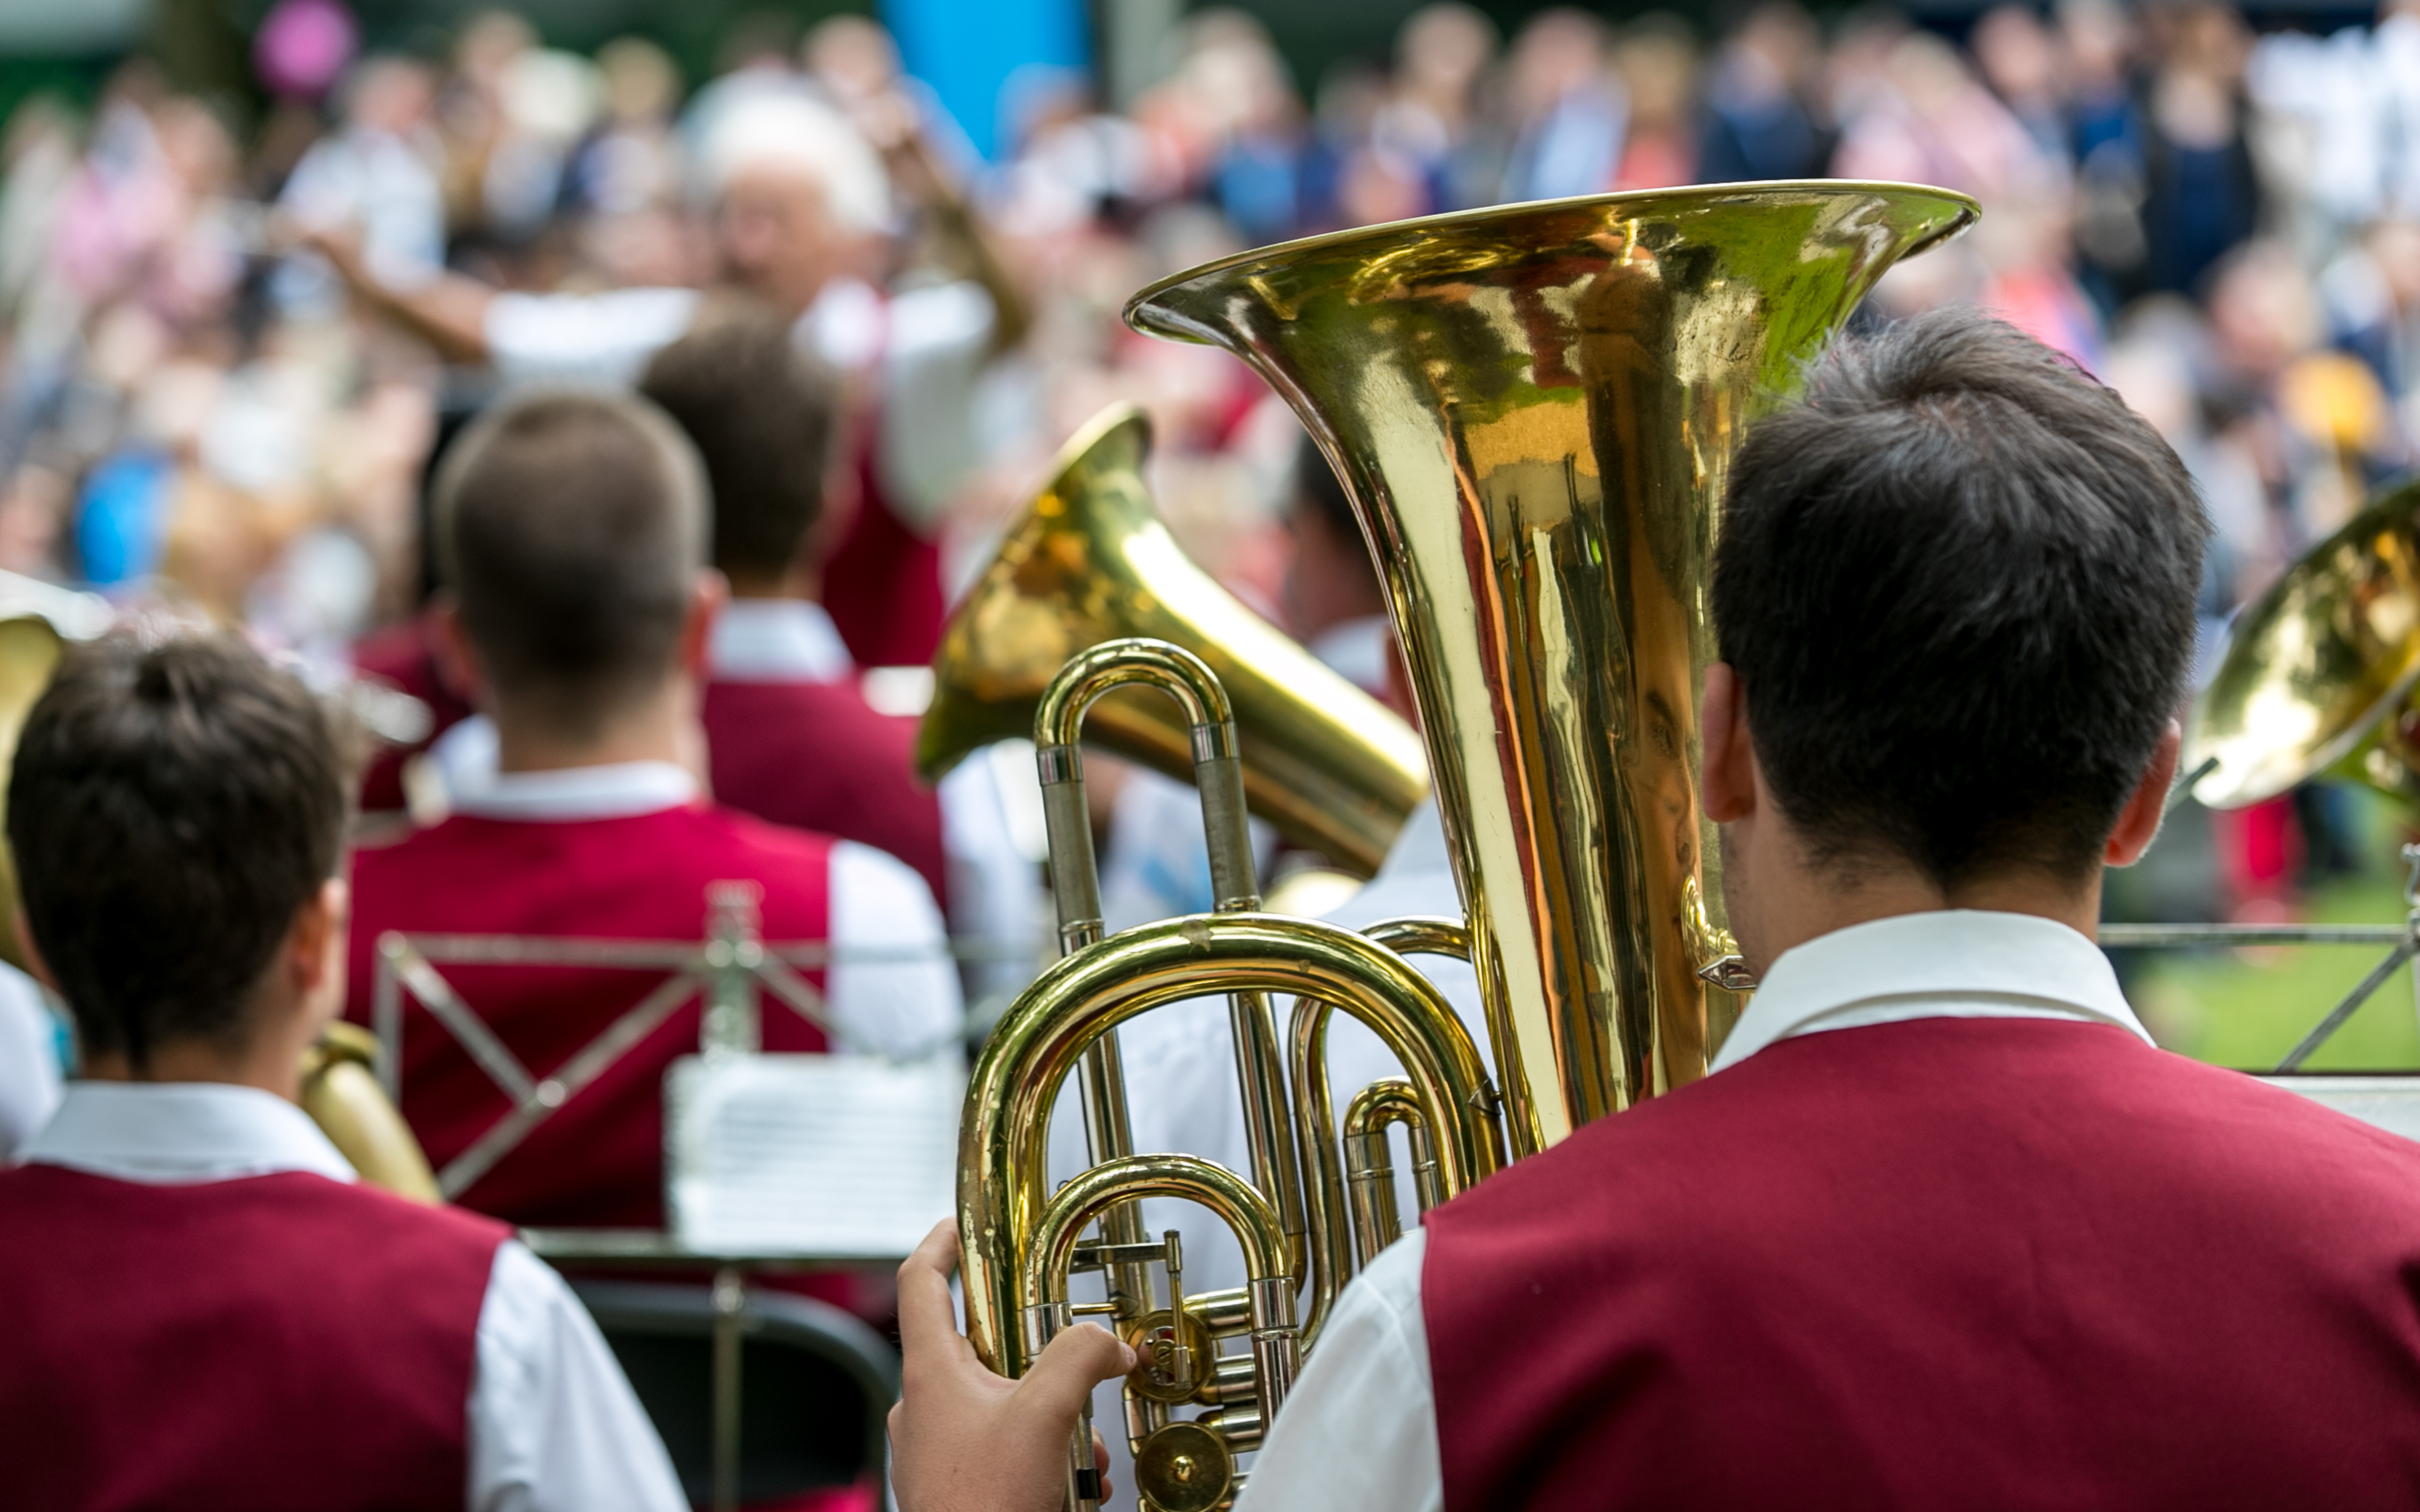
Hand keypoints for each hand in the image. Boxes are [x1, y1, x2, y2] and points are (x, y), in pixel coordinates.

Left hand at [890, 1220, 1134, 1511]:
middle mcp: (924, 1408)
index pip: (920, 1282)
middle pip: (981, 1347)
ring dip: (1054, 1420)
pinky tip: (1075, 1481)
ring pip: (1003, 1405)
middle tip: (1076, 1369)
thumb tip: (1108, 1340)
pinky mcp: (958, 1484)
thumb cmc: (985, 1506)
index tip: (961, 1223)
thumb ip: (1080, 1356)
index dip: (940, 1242)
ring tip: (1084, 1453)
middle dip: (1041, 1359)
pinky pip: (1005, 1449)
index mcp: (930, 1374)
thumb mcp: (1045, 1413)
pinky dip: (1046, 1456)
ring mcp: (937, 1449)